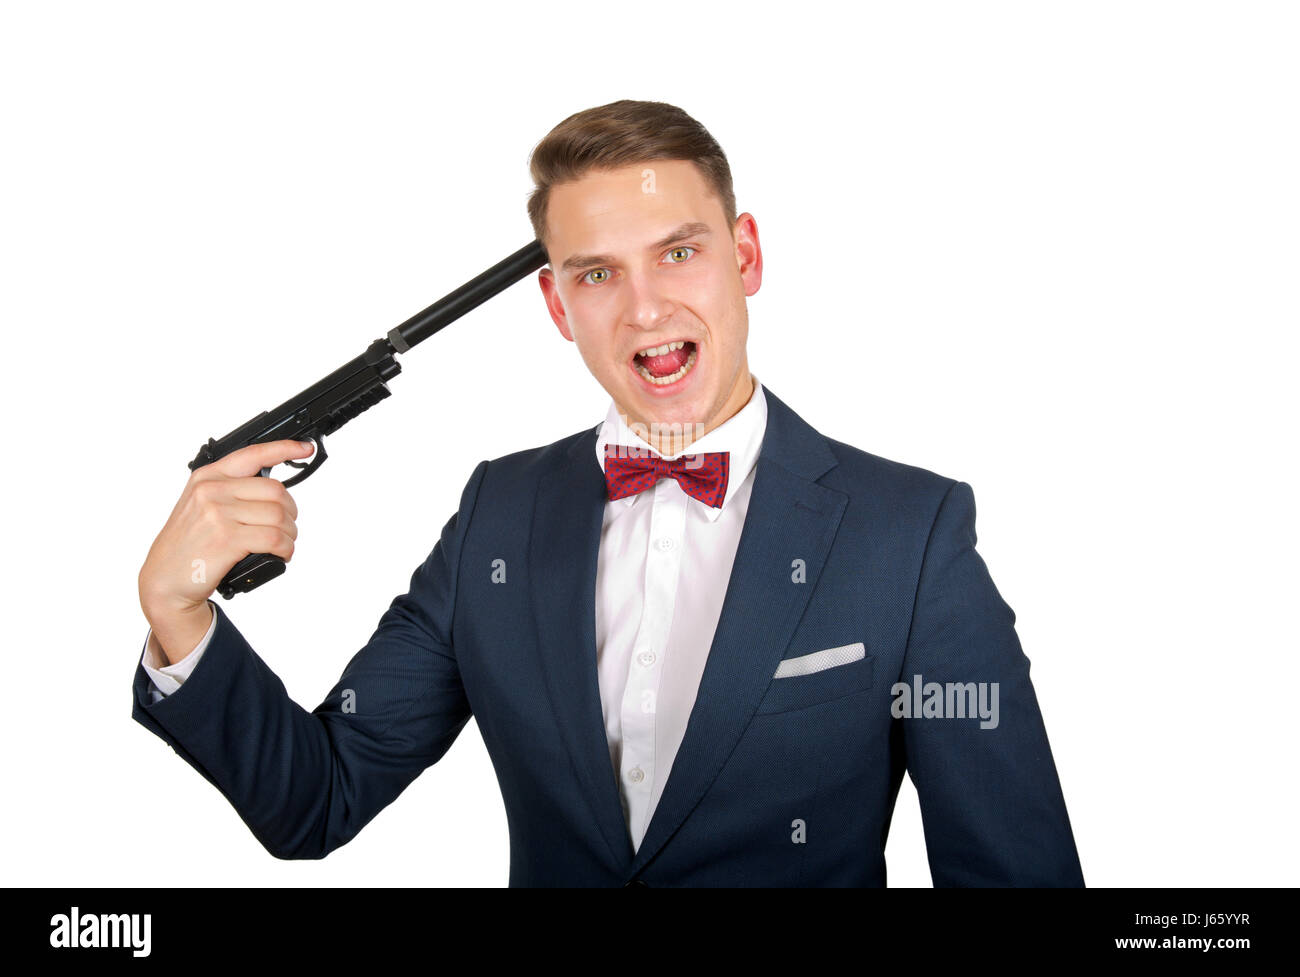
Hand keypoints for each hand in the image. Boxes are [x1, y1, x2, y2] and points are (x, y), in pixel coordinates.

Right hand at [139, 439, 312, 621]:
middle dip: (290, 512)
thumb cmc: (187, 545)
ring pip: (279, 516)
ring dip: (290, 534)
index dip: (284, 448)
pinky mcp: (227, 539)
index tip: (304, 448)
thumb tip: (274, 490)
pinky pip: (275, 538)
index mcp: (207, 477)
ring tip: (282, 544)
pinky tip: (282, 553)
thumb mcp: (200, 506)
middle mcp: (212, 490)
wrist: (165, 579)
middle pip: (276, 491)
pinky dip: (286, 548)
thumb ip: (230, 491)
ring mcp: (218, 514)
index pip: (253, 454)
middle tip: (286, 527)